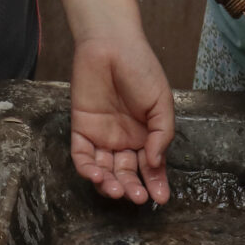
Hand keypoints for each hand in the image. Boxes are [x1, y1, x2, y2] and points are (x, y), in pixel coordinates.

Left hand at [68, 32, 174, 205]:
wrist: (112, 44)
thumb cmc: (141, 68)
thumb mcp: (162, 103)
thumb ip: (162, 135)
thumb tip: (156, 163)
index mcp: (146, 135)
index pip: (151, 167)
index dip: (156, 183)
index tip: (161, 199)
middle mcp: (124, 140)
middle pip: (126, 173)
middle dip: (132, 188)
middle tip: (138, 197)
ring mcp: (102, 136)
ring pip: (104, 170)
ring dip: (110, 183)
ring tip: (117, 190)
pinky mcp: (81, 129)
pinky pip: (82, 156)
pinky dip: (89, 169)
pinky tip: (98, 175)